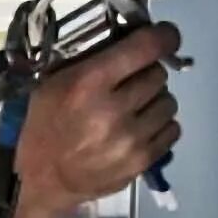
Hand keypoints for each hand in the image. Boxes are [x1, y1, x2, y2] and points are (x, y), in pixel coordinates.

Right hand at [14, 23, 182, 214]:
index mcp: (88, 83)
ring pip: (169, 102)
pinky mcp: (142, 161)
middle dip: (147, 74)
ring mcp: (131, 139)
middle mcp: (113, 109)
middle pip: (158, 74)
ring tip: (134, 109)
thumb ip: (92, 59)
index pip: (145, 47)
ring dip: (155, 101)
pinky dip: (160, 126)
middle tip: (130, 84)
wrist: (44, 180)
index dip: (163, 36)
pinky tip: (140, 129)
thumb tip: (131, 38)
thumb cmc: (46, 125)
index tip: (166, 36)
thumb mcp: (53, 82)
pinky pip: (172, 130)